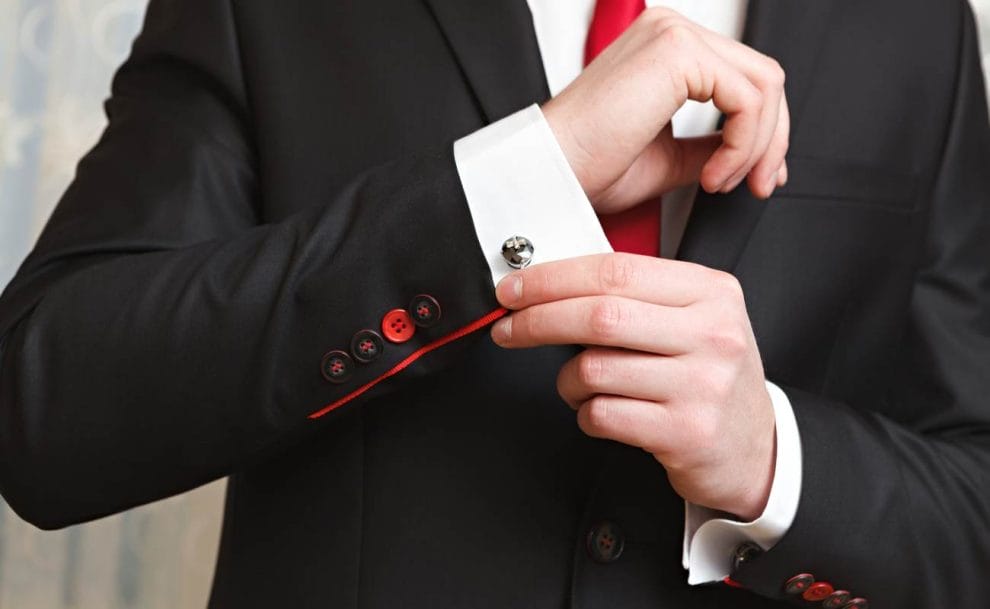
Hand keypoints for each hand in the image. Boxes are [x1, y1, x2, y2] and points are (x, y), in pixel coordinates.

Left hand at [490, 254, 775, 520]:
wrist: (755, 447)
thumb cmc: (708, 374)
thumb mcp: (692, 319)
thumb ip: (635, 296)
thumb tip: (546, 283)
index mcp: (711, 292)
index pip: (615, 271)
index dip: (553, 278)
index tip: (514, 289)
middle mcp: (713, 334)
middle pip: (600, 316)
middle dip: (538, 320)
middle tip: (508, 329)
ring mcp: (703, 385)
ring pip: (595, 368)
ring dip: (567, 379)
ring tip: (577, 384)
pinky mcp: (686, 432)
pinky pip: (603, 414)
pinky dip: (585, 413)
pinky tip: (600, 411)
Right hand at [542, 7, 788, 213]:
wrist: (551, 174)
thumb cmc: (586, 167)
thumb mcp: (668, 158)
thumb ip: (709, 147)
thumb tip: (750, 154)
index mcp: (666, 49)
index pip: (745, 77)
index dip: (766, 131)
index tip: (760, 175)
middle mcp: (671, 32)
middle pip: (764, 77)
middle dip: (772, 140)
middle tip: (759, 184)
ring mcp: (674, 35)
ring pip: (764, 86)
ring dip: (757, 147)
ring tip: (721, 182)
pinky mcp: (678, 52)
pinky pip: (748, 99)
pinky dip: (742, 146)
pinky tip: (713, 175)